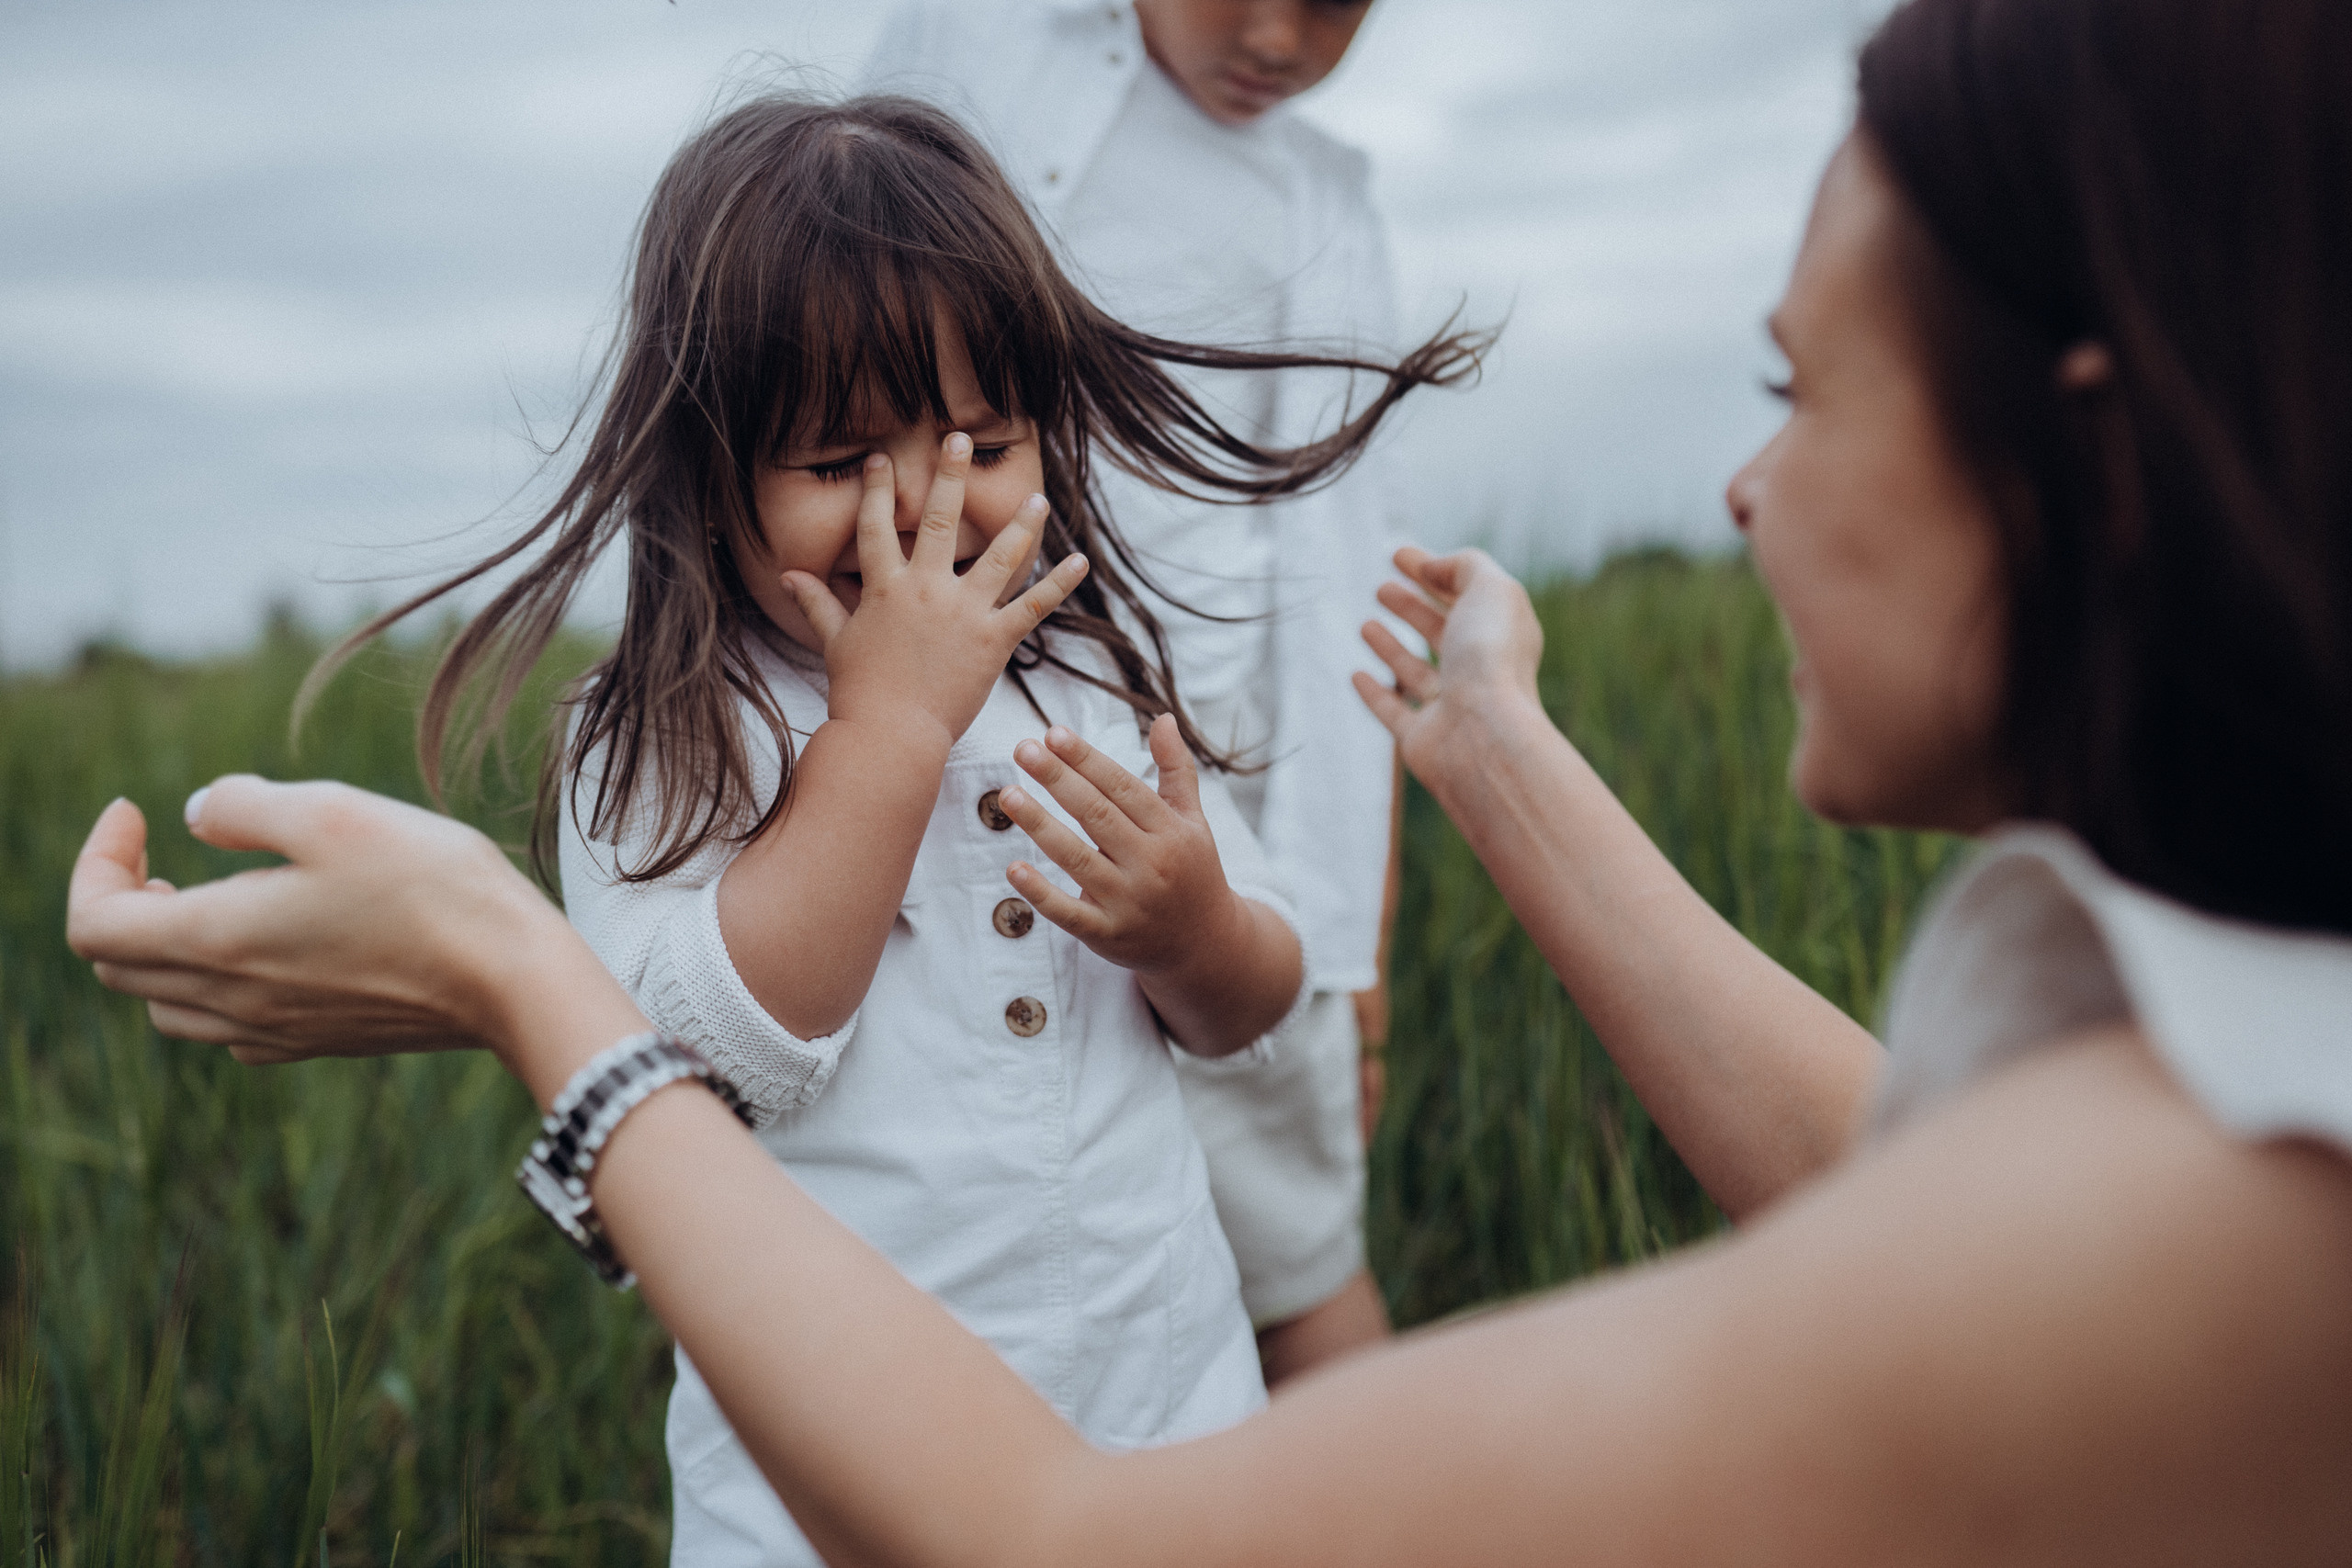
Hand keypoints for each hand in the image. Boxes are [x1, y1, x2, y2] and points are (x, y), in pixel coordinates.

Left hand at [65, 779, 613, 1084]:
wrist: (514, 979)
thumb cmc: (431, 887)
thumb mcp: (334, 812)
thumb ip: (244, 805)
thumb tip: (197, 814)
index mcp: (217, 939)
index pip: (93, 923)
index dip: (97, 860)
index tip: (139, 813)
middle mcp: (233, 998)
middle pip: (118, 966)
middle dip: (120, 901)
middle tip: (160, 853)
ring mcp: (276, 1030)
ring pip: (166, 1005)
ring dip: (161, 949)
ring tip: (201, 898)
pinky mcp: (319, 1042)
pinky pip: (226, 1029)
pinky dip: (212, 987)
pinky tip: (264, 949)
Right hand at [782, 437, 1088, 749]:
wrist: (891, 734)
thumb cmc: (859, 692)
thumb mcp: (834, 643)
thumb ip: (817, 603)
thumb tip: (788, 576)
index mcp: (885, 588)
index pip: (875, 527)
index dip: (875, 490)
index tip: (879, 459)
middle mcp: (926, 590)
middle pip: (940, 519)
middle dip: (949, 475)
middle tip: (959, 439)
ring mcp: (963, 612)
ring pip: (999, 556)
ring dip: (1022, 524)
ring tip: (1038, 497)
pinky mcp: (994, 640)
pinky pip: (1033, 605)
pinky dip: (1059, 584)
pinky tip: (1080, 561)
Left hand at [995, 715, 1246, 977]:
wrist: (1205, 944)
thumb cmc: (1192, 869)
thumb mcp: (1193, 819)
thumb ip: (1175, 769)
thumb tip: (1164, 718)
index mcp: (1171, 832)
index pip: (1121, 787)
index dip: (1086, 759)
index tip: (1053, 733)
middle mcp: (1151, 865)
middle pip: (1096, 815)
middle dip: (1057, 779)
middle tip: (1022, 748)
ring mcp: (1128, 903)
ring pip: (1076, 859)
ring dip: (1040, 825)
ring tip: (1008, 793)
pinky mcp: (1108, 935)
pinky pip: (1068, 913)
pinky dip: (1040, 893)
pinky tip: (1013, 867)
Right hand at [1353, 545, 1547, 789]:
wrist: (1483, 735)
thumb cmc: (1491, 658)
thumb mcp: (1490, 589)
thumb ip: (1465, 566)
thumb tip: (1430, 567)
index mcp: (1502, 635)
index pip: (1466, 595)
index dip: (1433, 572)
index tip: (1398, 555)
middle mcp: (1480, 671)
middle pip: (1443, 632)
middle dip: (1412, 607)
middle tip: (1382, 588)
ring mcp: (1451, 707)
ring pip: (1417, 672)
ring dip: (1391, 647)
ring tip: (1366, 624)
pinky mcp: (1421, 738)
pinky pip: (1394, 712)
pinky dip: (1375, 694)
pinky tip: (1356, 675)